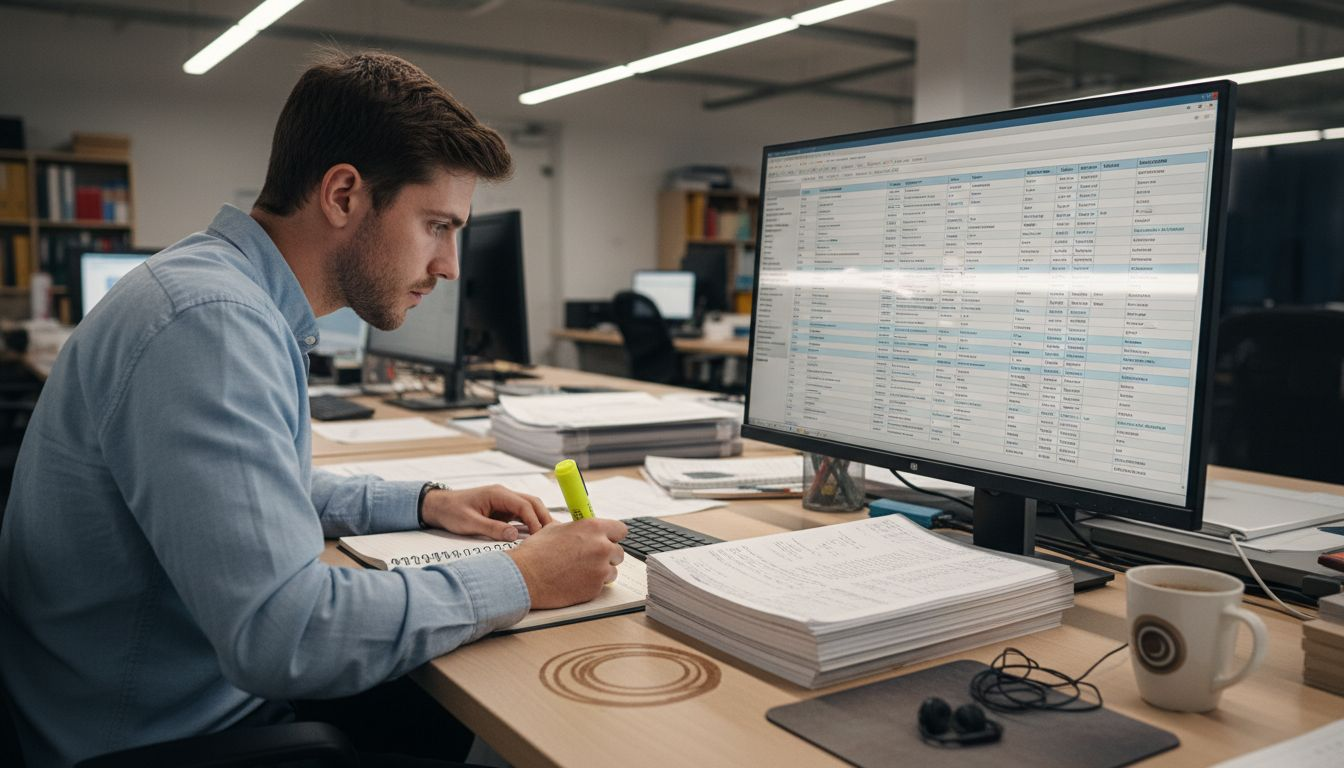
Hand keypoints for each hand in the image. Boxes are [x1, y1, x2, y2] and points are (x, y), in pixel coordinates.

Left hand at [419, 485, 551, 540]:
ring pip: (529, 508)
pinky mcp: (502, 510)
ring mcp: (504, 502)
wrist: (438, 506)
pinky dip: (530, 523)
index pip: (524, 505)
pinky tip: (535, 535)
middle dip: (544, 518)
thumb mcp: (469, 523)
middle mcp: (504, 495)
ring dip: (539, 520)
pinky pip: (521, 514)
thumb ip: (492, 529)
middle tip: (554, 536)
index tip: (540, 536)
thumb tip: (514, 535)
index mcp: (497, 494)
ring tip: (548, 537)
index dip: (535, 521)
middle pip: (532, 503)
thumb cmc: (451, 512)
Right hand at [506, 518, 627, 608]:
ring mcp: (600, 569)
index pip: (621, 529)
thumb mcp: (555, 529)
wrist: (525, 576)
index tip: (608, 540)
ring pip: (612, 571)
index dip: (613, 536)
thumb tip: (582, 530)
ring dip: (601, 572)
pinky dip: (591, 585)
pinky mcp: (595, 588)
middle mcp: (601, 547)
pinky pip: (602, 586)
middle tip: (590, 559)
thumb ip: (576, 529)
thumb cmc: (535, 552)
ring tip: (580, 572)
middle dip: (607, 556)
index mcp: (593, 528)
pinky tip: (575, 581)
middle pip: (618, 552)